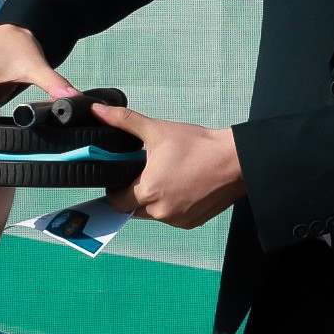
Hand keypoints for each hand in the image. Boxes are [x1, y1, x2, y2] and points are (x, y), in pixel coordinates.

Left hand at [94, 103, 244, 228]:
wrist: (236, 160)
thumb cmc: (197, 145)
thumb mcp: (157, 130)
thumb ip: (124, 121)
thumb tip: (98, 111)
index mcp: (148, 192)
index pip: (117, 202)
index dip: (116, 189)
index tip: (124, 175)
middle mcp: (161, 211)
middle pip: (134, 209)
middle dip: (135, 193)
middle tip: (147, 173)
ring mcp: (178, 220)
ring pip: (154, 214)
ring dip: (154, 200)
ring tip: (167, 177)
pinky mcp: (193, 223)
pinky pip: (173, 218)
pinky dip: (173, 206)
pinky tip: (182, 187)